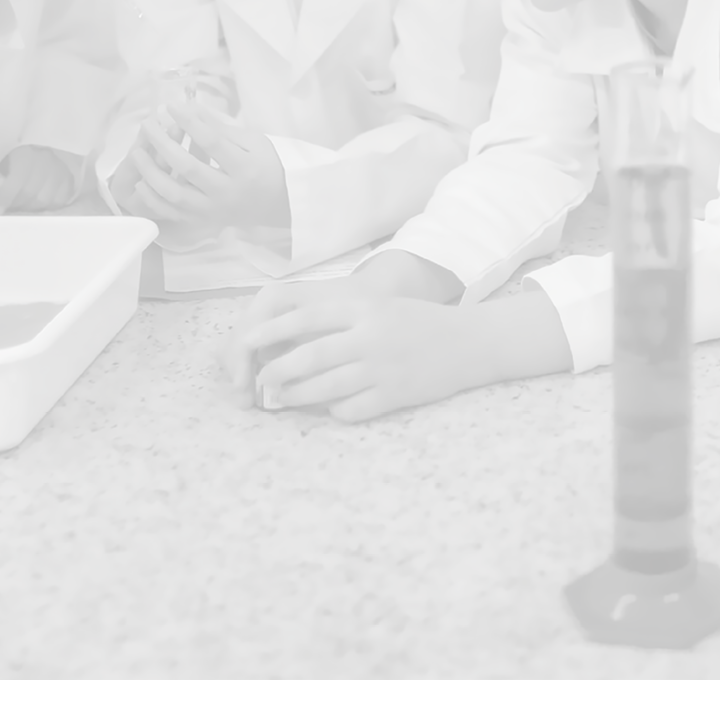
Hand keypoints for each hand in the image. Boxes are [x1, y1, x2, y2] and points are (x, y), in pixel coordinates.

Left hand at [0, 144, 87, 213]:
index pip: (17, 178)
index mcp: (24, 154)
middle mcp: (44, 158)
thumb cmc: (14, 170)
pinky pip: (57, 202)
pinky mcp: (69, 181)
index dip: (5, 196)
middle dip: (17, 203)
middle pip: (30, 191)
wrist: (40, 162)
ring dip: (30, 207)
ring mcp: (59, 169)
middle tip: (10, 207)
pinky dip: (46, 207)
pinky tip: (38, 204)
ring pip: (44, 199)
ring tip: (23, 205)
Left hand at [122, 105, 284, 240]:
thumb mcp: (254, 142)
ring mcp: (213, 211)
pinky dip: (155, 201)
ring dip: (152, 173)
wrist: (281, 204)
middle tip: (148, 124)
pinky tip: (141, 184)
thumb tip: (190, 110)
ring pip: (176, 195)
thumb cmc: (269, 166)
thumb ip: (221, 128)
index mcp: (244, 168)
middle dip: (163, 144)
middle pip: (188, 168)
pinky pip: (174, 215)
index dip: (189, 122)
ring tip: (137, 152)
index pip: (211, 143)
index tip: (170, 106)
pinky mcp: (204, 222)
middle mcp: (226, 192)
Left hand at [220, 288, 489, 422]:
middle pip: (310, 356)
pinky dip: (333, 411)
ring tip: (282, 398)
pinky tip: (327, 409)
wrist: (471, 343)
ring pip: (326, 387)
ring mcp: (382, 369)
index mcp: (364, 310)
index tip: (249, 341)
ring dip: (298, 396)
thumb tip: (292, 338)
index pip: (307, 317)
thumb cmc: (420, 322)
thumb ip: (343, 319)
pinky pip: (351, 409)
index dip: (272, 330)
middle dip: (278, 371)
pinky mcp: (394, 396)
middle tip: (262, 380)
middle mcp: (370, 338)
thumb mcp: (380, 307)